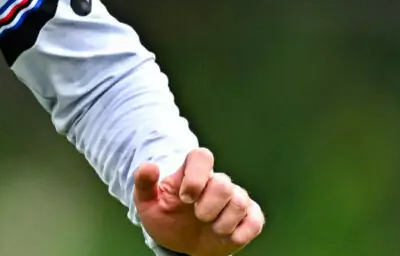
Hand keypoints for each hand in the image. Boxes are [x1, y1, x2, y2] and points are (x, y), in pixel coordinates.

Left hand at [134, 148, 264, 254]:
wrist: (180, 244)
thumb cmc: (165, 218)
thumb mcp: (146, 203)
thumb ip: (143, 183)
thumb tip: (150, 166)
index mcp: (191, 174)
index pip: (201, 157)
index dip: (196, 176)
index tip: (184, 198)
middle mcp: (215, 182)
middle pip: (223, 183)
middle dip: (208, 206)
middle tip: (198, 216)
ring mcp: (234, 199)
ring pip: (240, 200)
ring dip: (223, 221)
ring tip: (212, 228)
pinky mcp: (248, 217)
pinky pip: (256, 220)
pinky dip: (243, 231)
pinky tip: (229, 236)